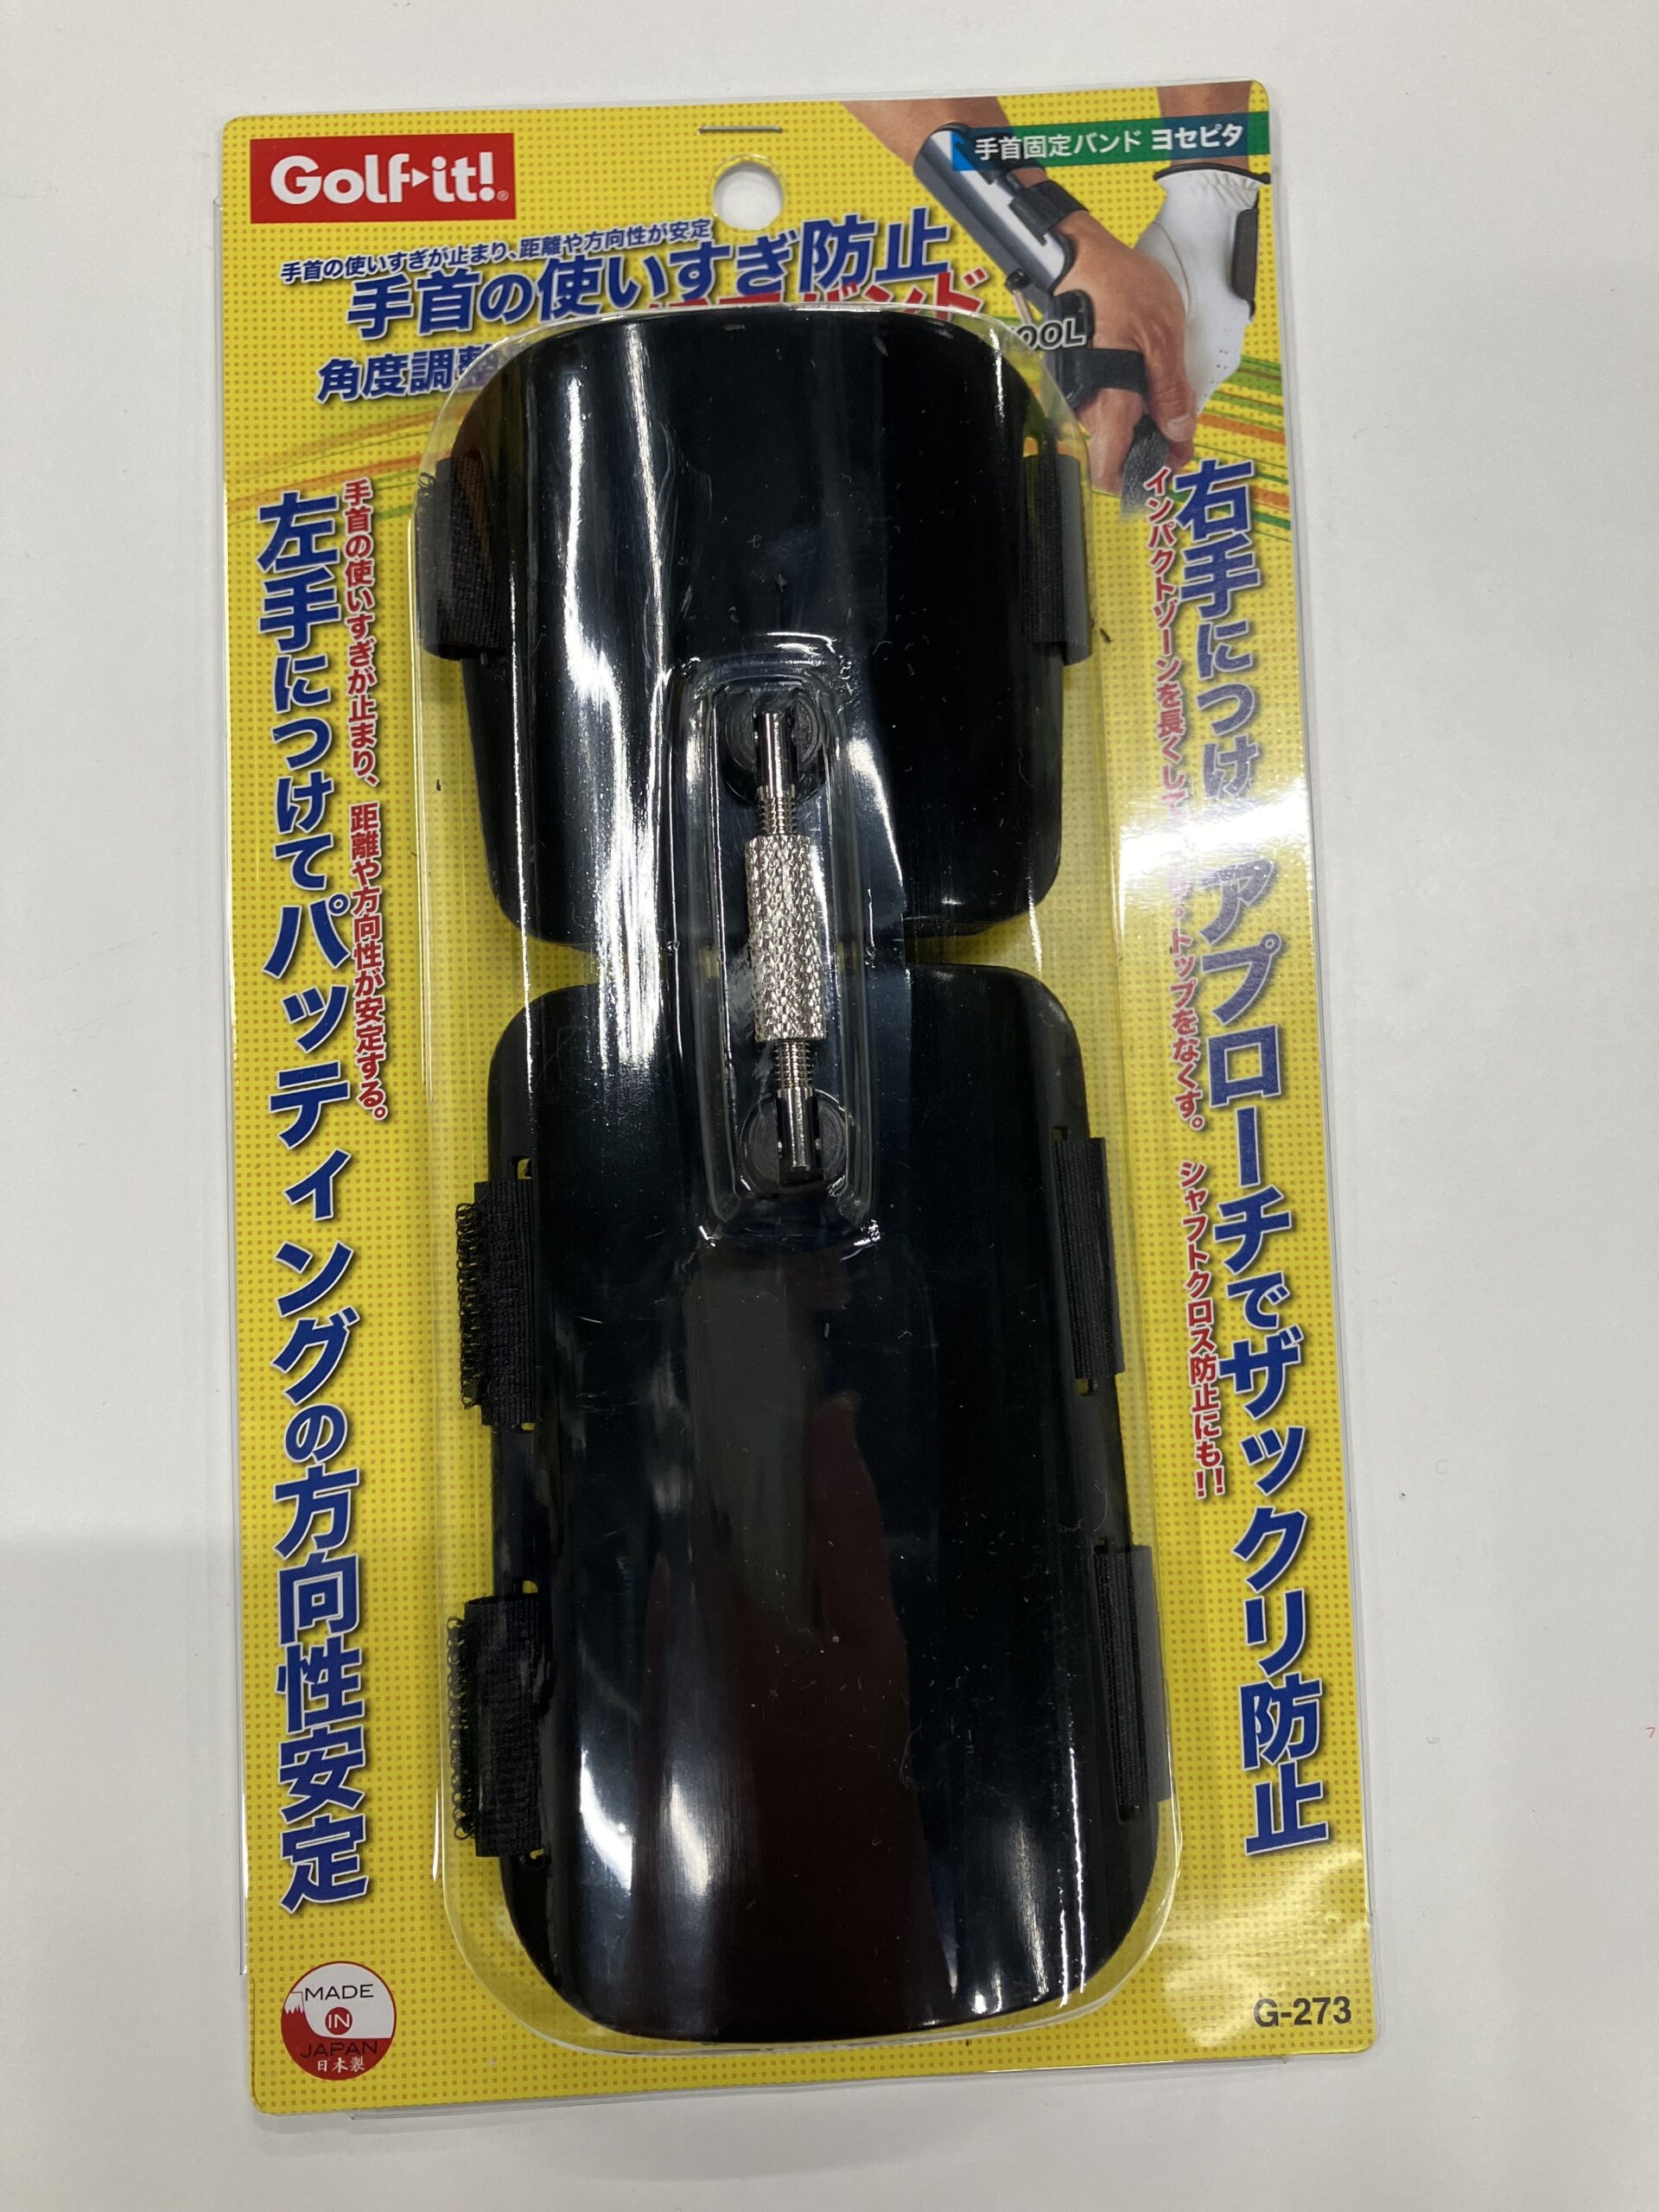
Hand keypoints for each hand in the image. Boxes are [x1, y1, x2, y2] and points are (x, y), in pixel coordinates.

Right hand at [1052, 211, 1195, 491]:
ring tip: (1168, 402)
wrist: (1080, 256)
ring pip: (1115, 427)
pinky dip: (1131, 402)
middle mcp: (1088, 405)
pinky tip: (1149, 383)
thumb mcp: (1162, 337)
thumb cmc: (1117, 287)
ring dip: (1143, 423)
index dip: (1140, 479)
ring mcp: (1081, 391)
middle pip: (1117, 451)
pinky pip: (1108, 403)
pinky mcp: (1081, 376)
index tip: (1168, 470)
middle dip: (1150, 447)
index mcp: (1109, 403)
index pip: (1109, 471)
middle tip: (1180, 434)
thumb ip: (1171, 392)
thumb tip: (1179, 431)